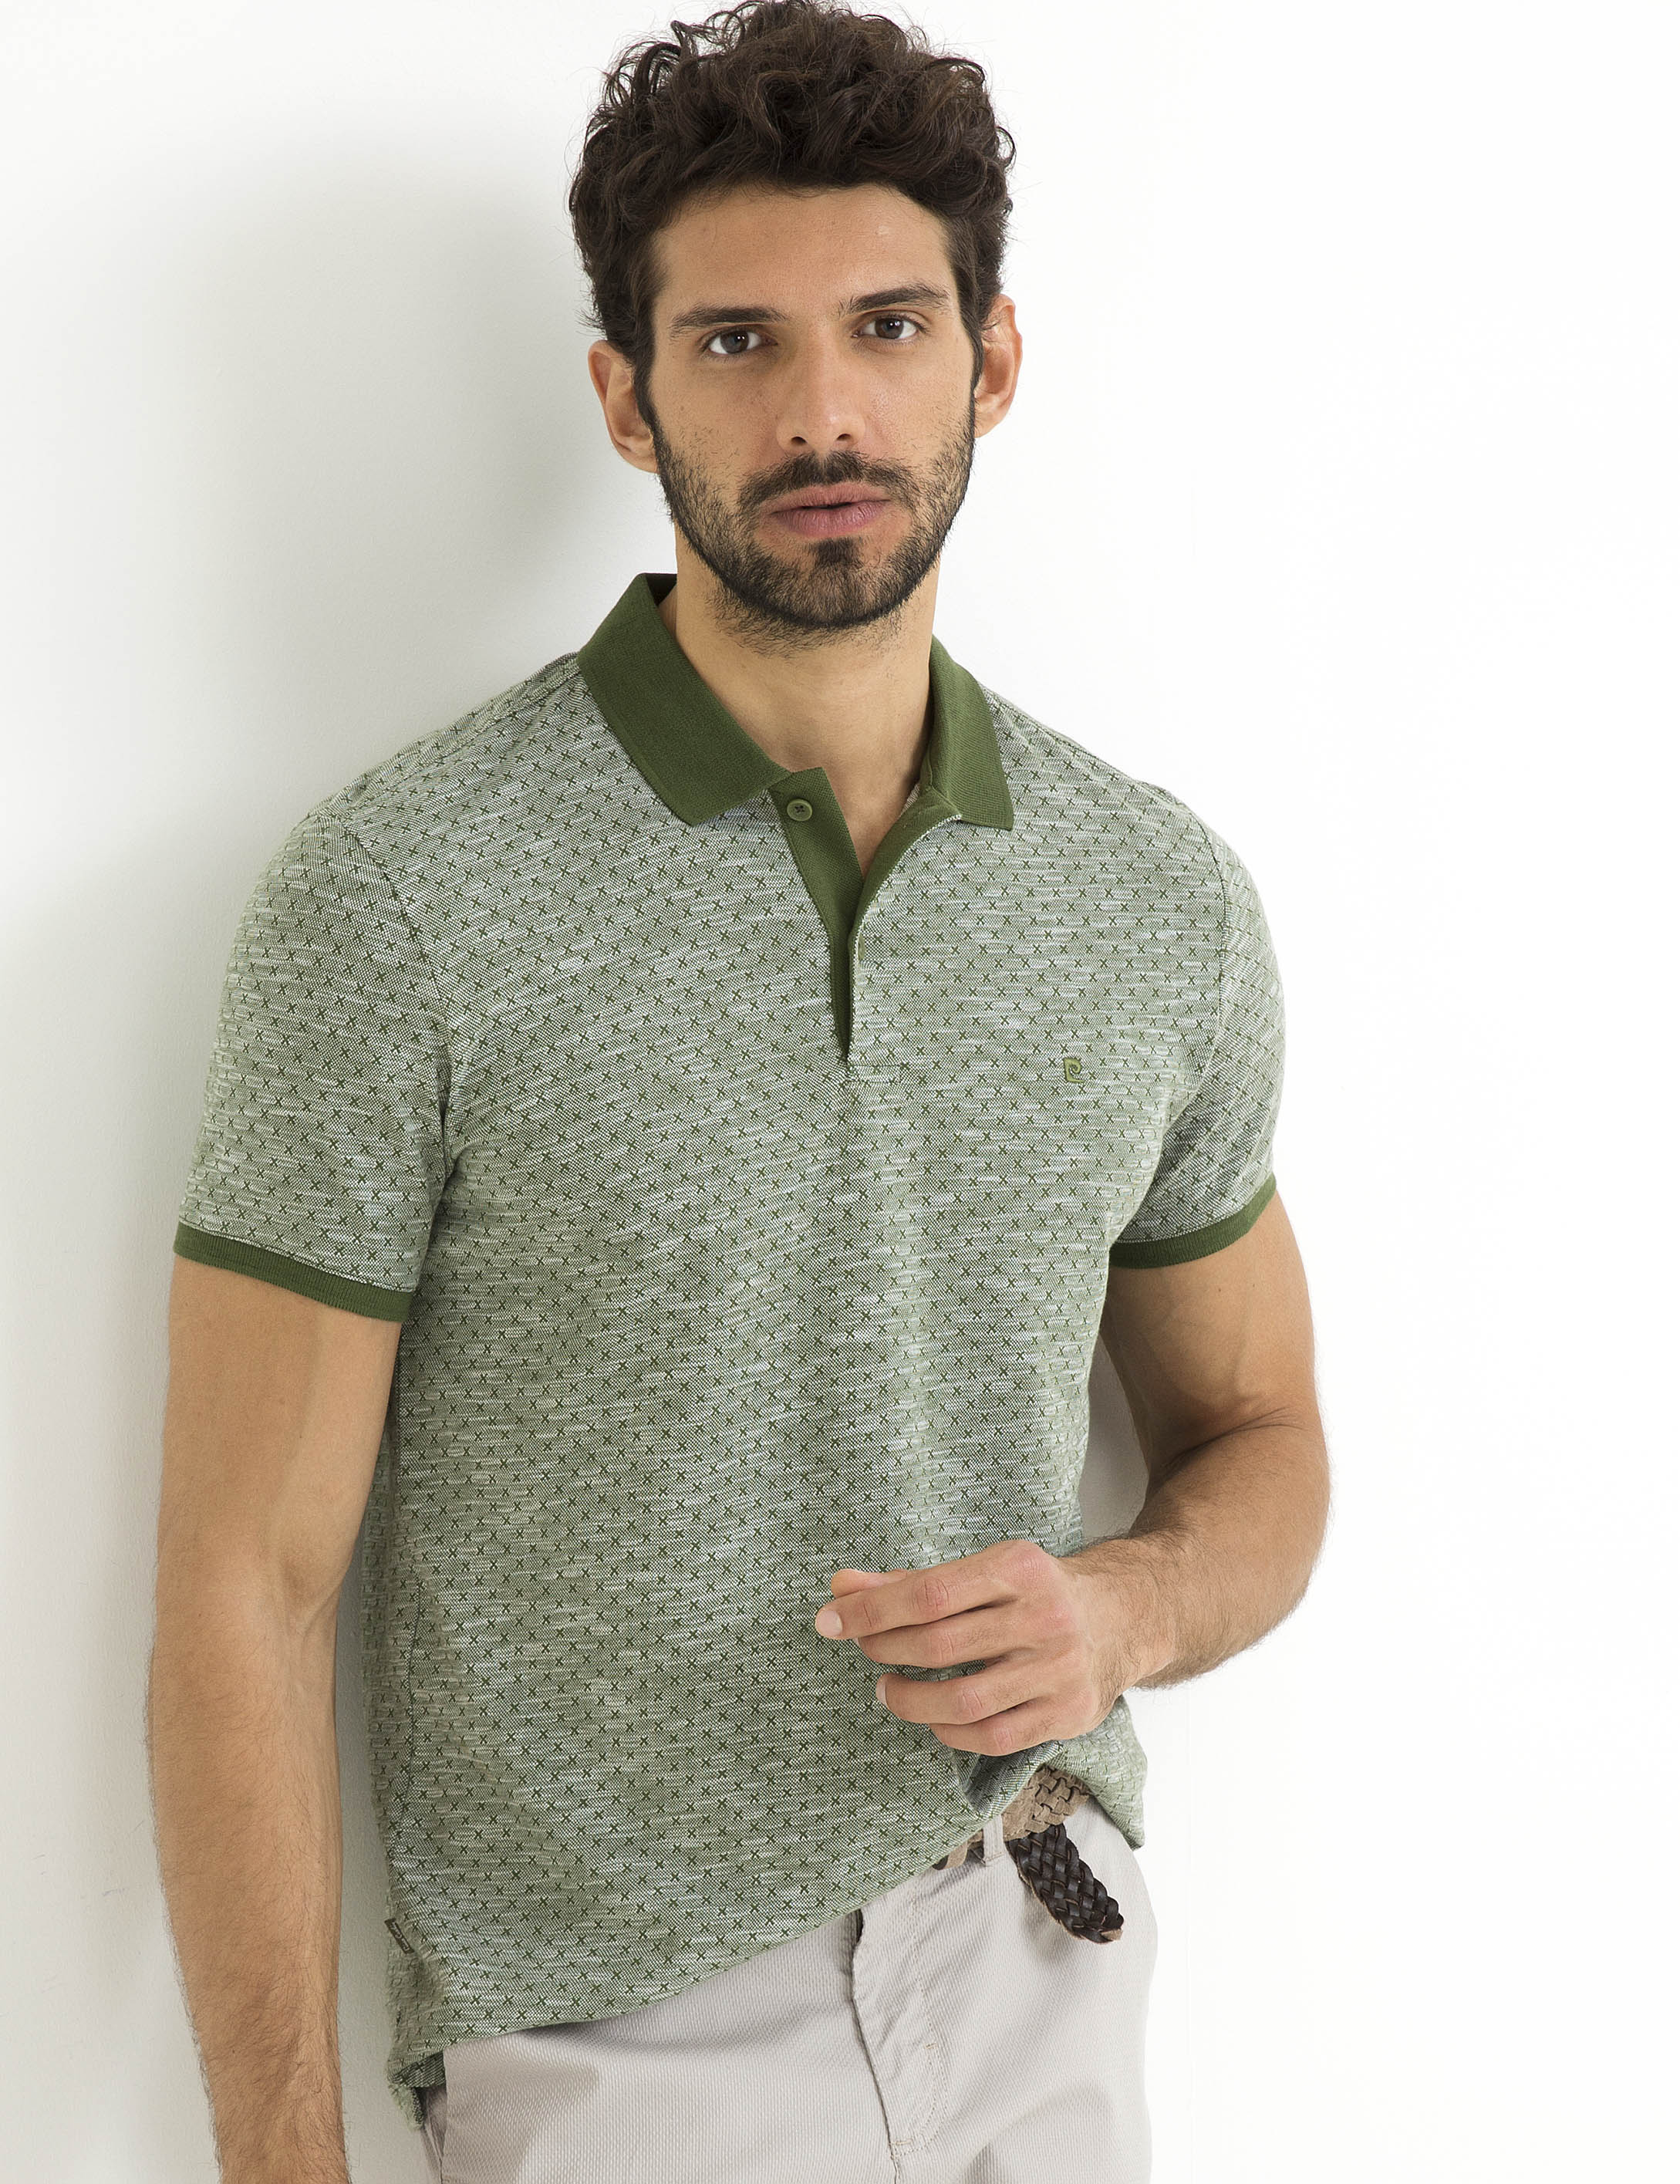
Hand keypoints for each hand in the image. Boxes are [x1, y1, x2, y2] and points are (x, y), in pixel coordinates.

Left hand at [812, 1537, 1170, 1755]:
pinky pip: (992, 1737)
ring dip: (910, 1700)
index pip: (929, 1593)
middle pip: (940, 1645)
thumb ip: (911, 1582)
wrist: (1122, 1617)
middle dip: (885, 1650)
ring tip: (888, 1690)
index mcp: (1018, 1568)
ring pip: (963, 1701)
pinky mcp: (1067, 1714)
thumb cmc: (1033, 1592)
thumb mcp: (982, 1571)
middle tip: (863, 1651)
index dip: (871, 1610)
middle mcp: (1044, 1616)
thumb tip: (840, 1588)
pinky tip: (932, 1718)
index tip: (829, 1620)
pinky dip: (948, 1733)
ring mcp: (1058, 1669)